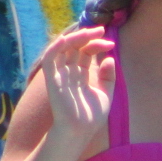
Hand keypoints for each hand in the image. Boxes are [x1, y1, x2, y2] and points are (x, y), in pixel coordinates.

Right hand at [36, 28, 113, 152]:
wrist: (80, 130)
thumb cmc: (91, 117)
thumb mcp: (105, 94)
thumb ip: (108, 77)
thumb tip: (109, 58)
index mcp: (80, 75)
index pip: (85, 53)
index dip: (97, 45)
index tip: (111, 44)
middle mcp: (69, 72)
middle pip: (75, 47)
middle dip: (88, 36)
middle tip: (102, 30)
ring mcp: (60, 74)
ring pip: (63, 48)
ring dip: (76, 37)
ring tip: (92, 32)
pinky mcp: (52, 79)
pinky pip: (50, 58)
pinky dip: (56, 46)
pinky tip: (68, 39)